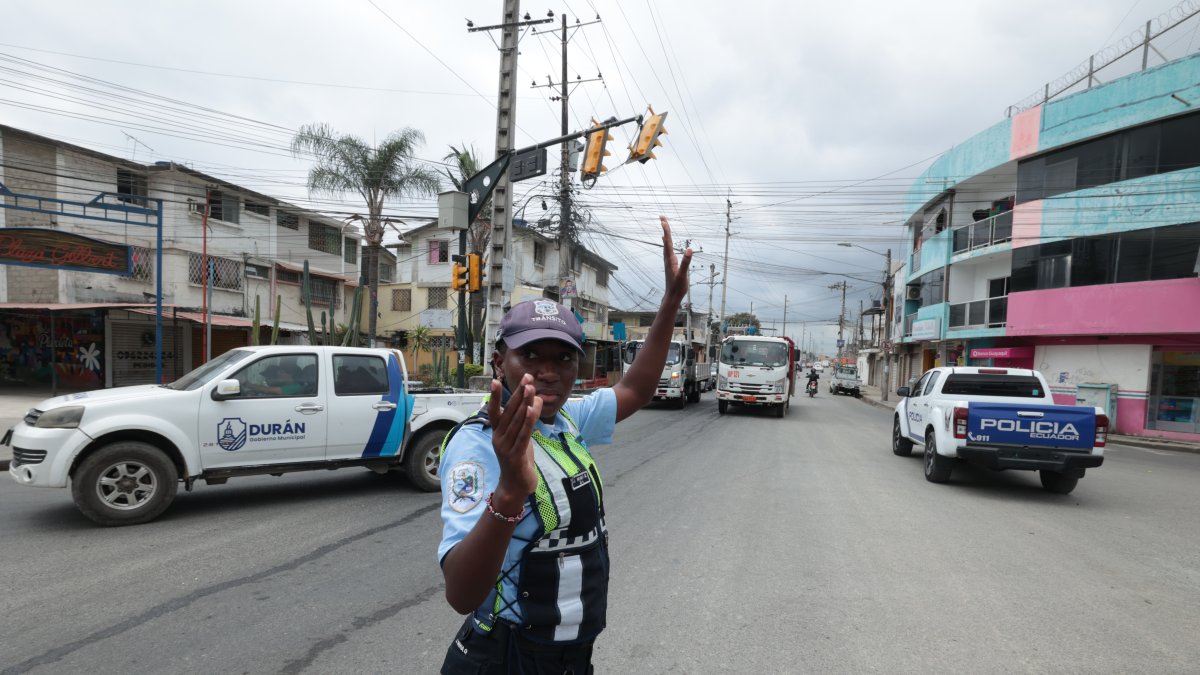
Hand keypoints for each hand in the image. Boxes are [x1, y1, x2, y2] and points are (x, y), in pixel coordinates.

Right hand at [487, 374, 540, 509]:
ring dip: (525, 403)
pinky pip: (523, 434)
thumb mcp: (520, 438)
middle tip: (526, 378)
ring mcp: (506, 447)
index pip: (495, 411)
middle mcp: (499, 438)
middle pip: (509, 412)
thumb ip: (525, 421)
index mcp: (497, 433)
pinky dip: (528, 421)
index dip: (495, 396)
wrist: (515, 487)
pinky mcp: (516, 455)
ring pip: (517, 421)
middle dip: (518, 394)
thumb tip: (534, 400)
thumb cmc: (518, 460)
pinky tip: (532, 409)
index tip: (496, 379)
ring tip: (531, 388)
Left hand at [660, 216, 691, 302]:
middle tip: (662, 217)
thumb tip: (689, 249)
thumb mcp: (683, 275)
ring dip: (666, 235)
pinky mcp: (672, 265)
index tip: (663, 220)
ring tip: (664, 226)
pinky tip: (667, 242)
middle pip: (666, 241)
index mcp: (670, 260)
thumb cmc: (677, 287)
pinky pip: (669, 250)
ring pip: (666, 245)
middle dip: (665, 228)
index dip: (666, 230)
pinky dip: (668, 243)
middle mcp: (668, 259)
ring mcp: (669, 262)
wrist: (672, 297)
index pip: (668, 242)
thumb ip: (686, 263)